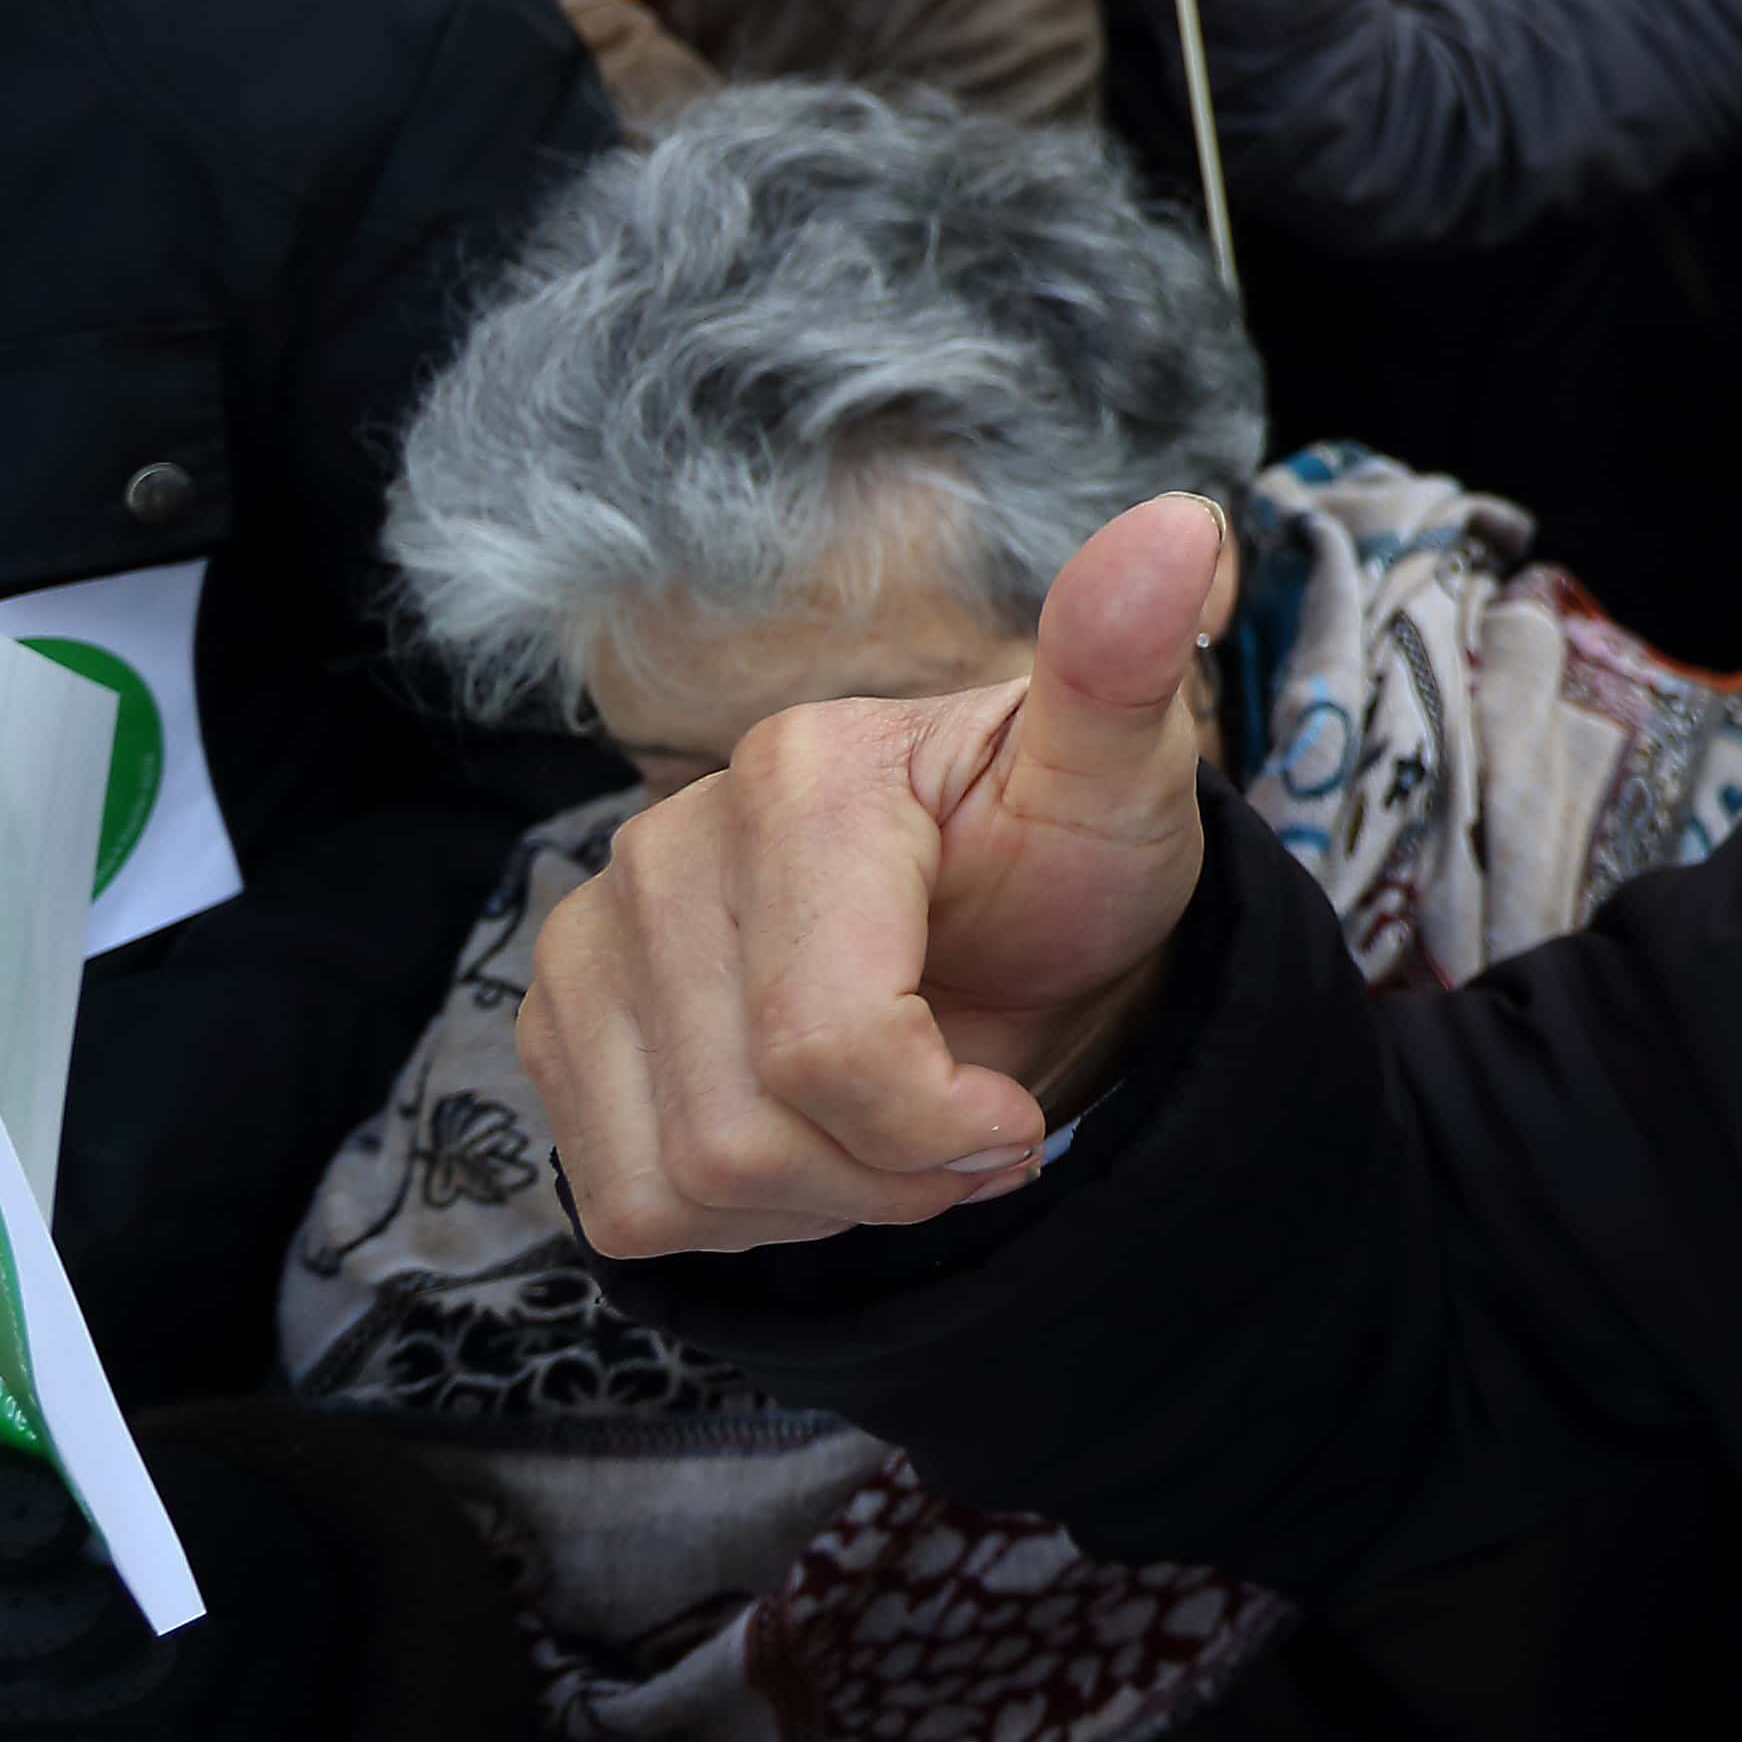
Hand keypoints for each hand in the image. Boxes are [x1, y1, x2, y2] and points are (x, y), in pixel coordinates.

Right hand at [525, 493, 1232, 1257]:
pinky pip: (622, 1199)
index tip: (1016, 1117)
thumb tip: (1181, 530)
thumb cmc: (1063, 852)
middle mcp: (667, 845)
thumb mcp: (1121, 777)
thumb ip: (1127, 668)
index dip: (942, 1125)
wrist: (1008, 918)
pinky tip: (815, 1136)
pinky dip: (740, 1211)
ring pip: (679, 1179)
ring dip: (818, 1198)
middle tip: (970, 1127)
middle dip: (890, 1170)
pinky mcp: (560, 1018)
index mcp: (802, 780)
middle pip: (749, 1130)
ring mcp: (594, 932)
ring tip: (898, 1126)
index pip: (832, 1045)